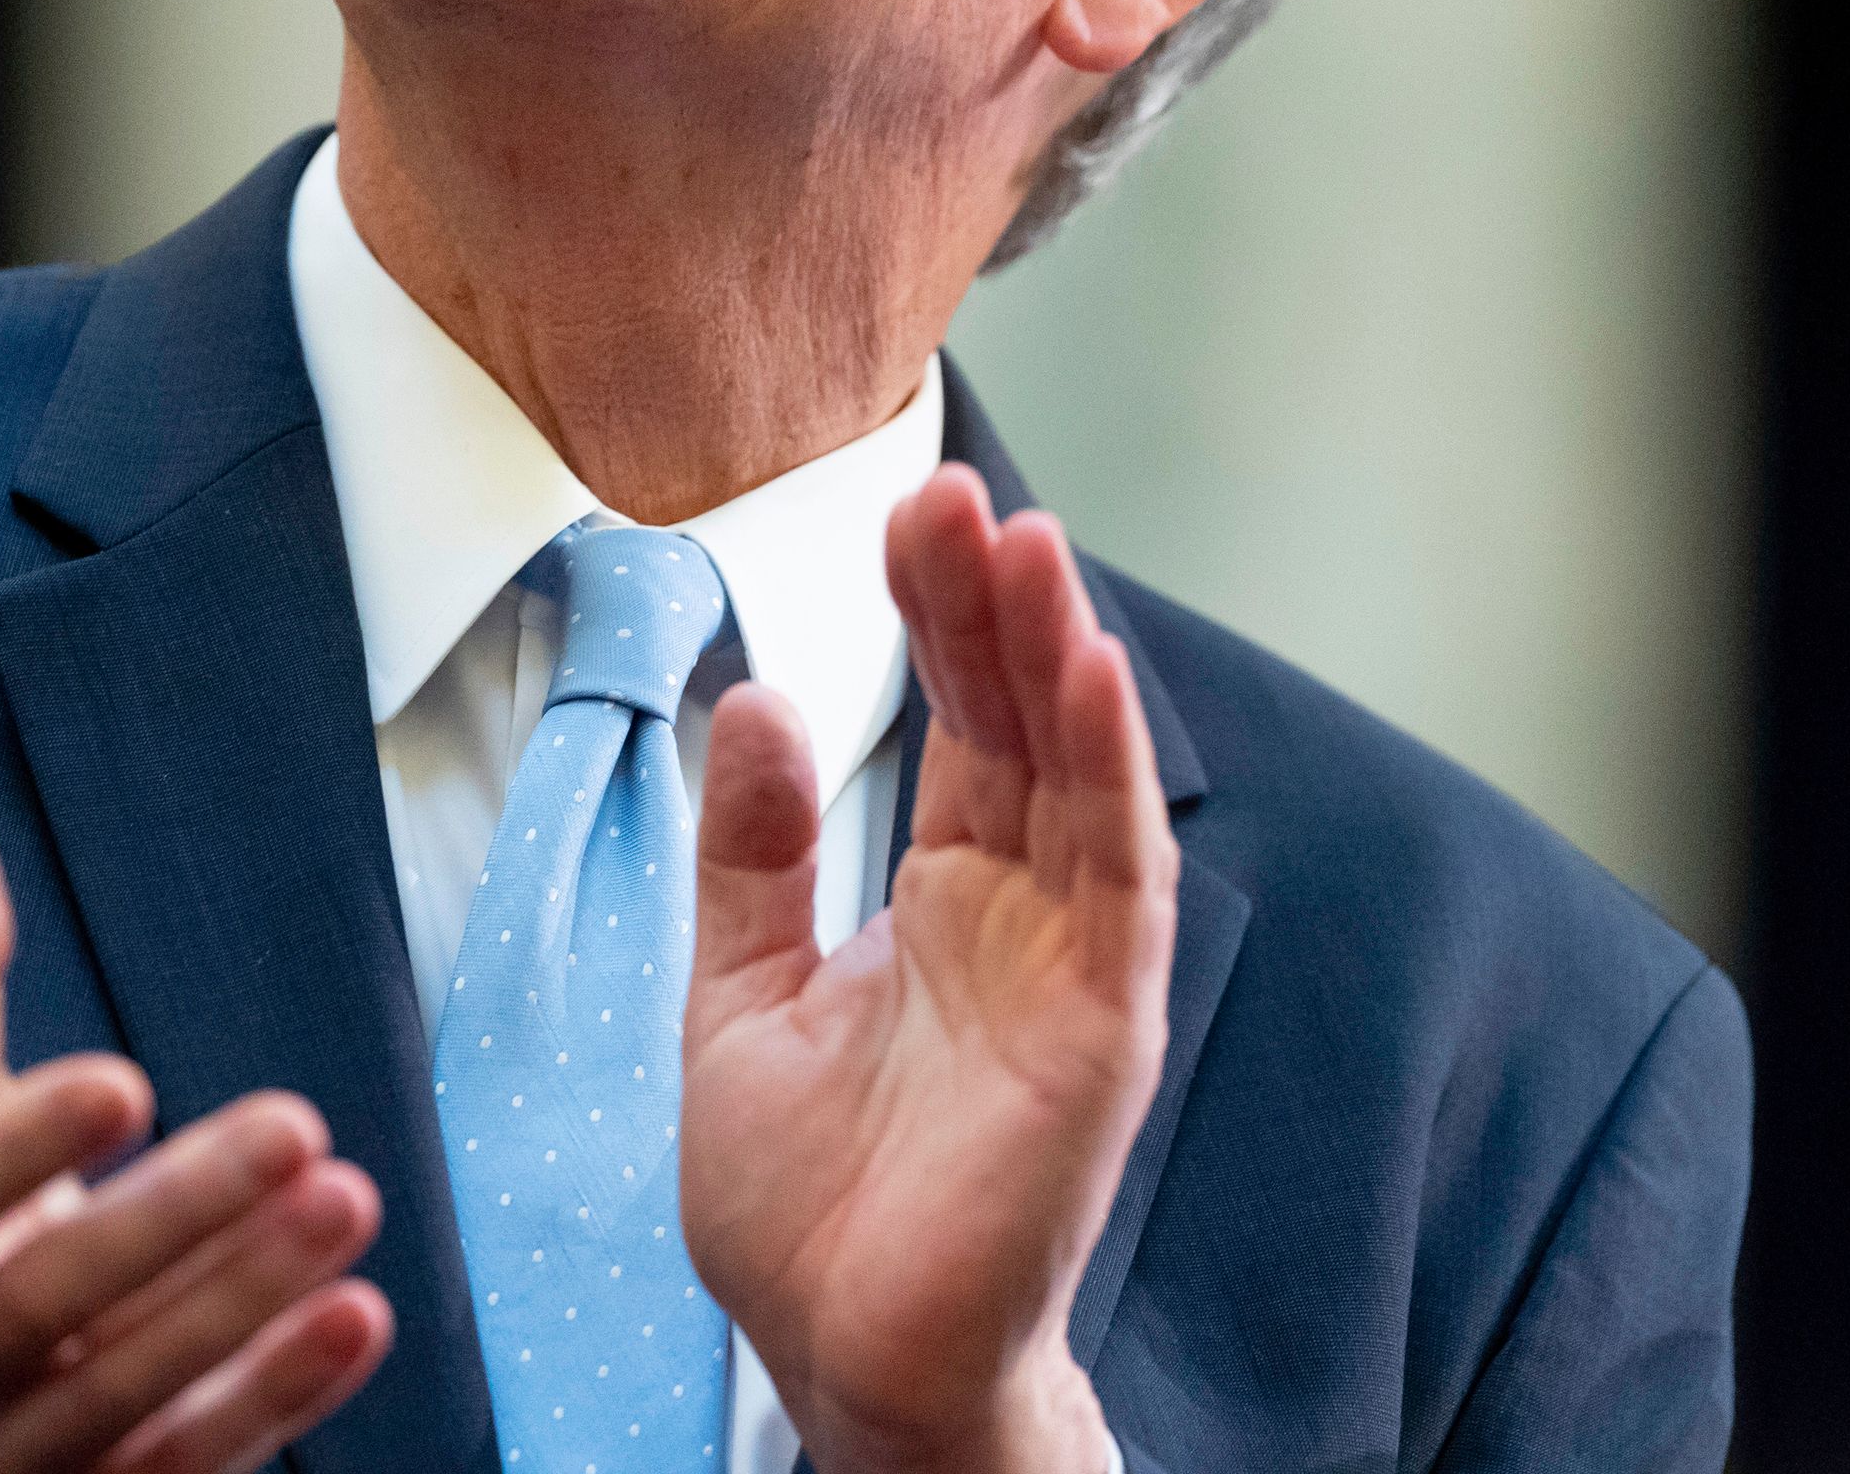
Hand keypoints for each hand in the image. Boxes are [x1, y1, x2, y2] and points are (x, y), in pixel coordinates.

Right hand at [0, 816, 397, 1473]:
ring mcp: (9, 1469)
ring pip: (128, 1402)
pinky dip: (277, 1399)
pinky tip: (362, 1316)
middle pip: (45, 1308)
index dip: (19, 1150)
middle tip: (300, 1124)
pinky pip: (186, 1469)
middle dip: (176, 1219)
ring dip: (246, 1304)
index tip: (127, 1077)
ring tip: (352, 1198)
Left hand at [679, 468, 1175, 1473]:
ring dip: (1059, 656)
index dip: (936, 615)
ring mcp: (1069, 966)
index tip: (909, 508)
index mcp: (943, 897)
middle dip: (991, 603)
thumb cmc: (805, 1209)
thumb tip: (758, 700)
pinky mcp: (1098, 1027)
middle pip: (1021, 722)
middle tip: (954, 490)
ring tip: (1024, 544)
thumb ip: (753, 855)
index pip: (957, 721)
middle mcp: (1021, 914)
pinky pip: (1113, 879)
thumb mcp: (735, 997)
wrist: (840, 1359)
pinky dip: (1109, 773)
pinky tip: (1091, 677)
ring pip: (1080, 776)